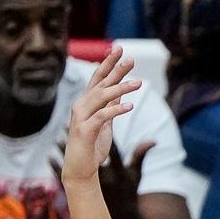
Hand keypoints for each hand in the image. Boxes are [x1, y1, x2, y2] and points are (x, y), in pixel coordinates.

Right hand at [59, 48, 141, 184]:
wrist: (80, 169)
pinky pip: (102, 117)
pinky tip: (130, 105)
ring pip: (101, 97)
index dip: (108, 63)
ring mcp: (80, 117)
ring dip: (120, 88)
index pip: (97, 78)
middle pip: (100, 83)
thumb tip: (122, 95)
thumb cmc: (92, 147)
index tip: (119, 48)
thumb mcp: (105, 124)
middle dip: (115, 69)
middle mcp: (81, 106)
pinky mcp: (84, 131)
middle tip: (131, 58)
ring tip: (139, 83)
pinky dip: (115, 110)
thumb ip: (110, 108)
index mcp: (86, 103)